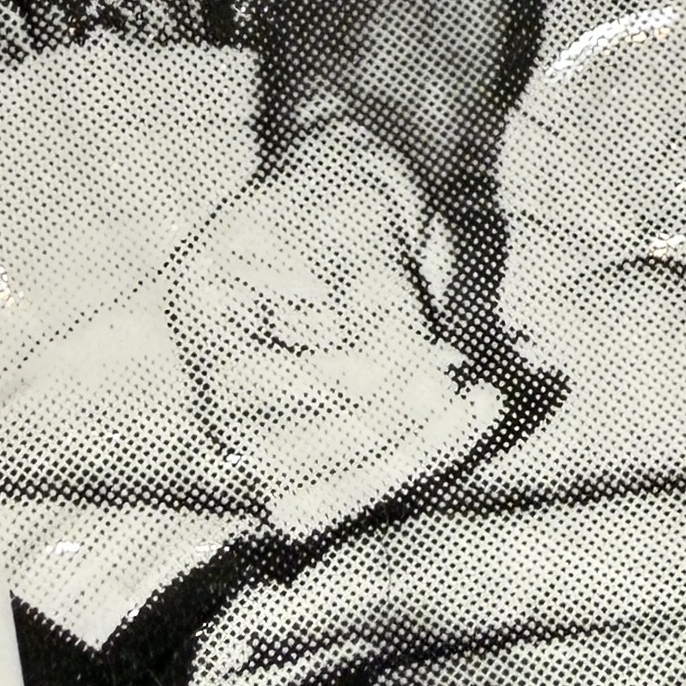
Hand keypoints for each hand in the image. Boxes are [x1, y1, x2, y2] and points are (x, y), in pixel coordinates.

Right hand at [168, 119, 504, 541]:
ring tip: (475, 407)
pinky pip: (366, 482)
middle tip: (452, 394)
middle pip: (266, 467)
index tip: (414, 368)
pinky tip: (479, 411)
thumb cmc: (346, 185)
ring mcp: (277, 423)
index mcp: (206, 316)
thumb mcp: (357, 211)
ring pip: (313, 501)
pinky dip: (428, 460)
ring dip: (399, 468)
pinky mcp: (333, 440)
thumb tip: (408, 374)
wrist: (370, 190)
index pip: (239, 389)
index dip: (323, 392)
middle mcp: (226, 384)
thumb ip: (374, 291)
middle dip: (366, 444)